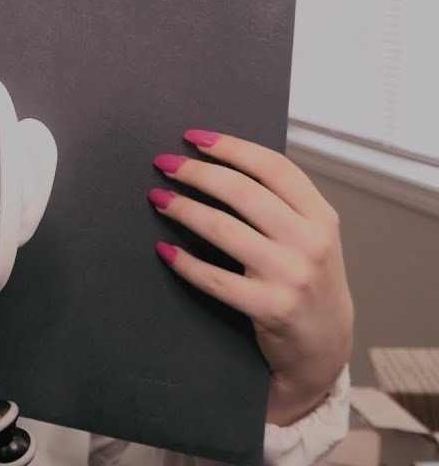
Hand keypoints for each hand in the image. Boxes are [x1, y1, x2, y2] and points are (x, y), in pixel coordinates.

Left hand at [149, 129, 353, 426]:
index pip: (273, 167)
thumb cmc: (308, 282)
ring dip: (183, 209)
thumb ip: (281, 205)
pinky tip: (164, 249)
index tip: (194, 137)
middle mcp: (310, 242)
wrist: (325, 346)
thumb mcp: (310, 237)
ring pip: (223, 229)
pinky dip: (184, 262)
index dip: (231, 147)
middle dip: (197, 173)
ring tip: (158, 199)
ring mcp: (291, 276)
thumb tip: (219, 165)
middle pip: (242, 192)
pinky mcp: (270, 307)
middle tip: (165, 164)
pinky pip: (214, 278)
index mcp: (320, 216)